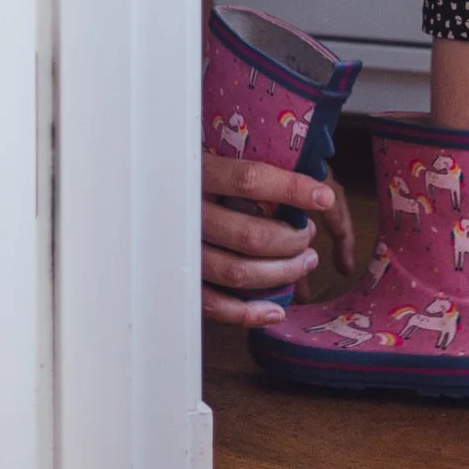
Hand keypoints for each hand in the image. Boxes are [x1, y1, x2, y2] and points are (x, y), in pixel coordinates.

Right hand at [200, 152, 361, 326]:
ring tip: (305, 262)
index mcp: (198, 175)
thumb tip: (306, 179)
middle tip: (309, 236)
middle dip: (292, 240)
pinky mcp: (183, 280)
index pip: (249, 180)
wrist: (145, 200)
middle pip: (250, 234)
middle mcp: (188, 213)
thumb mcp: (212, 155)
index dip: (291, 189)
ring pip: (238, 272)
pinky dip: (248, 313)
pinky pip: (214, 305)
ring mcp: (183, 251)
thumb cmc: (195, 177)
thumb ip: (248, 168)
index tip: (324, 197)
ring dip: (282, 272)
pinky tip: (275, 309)